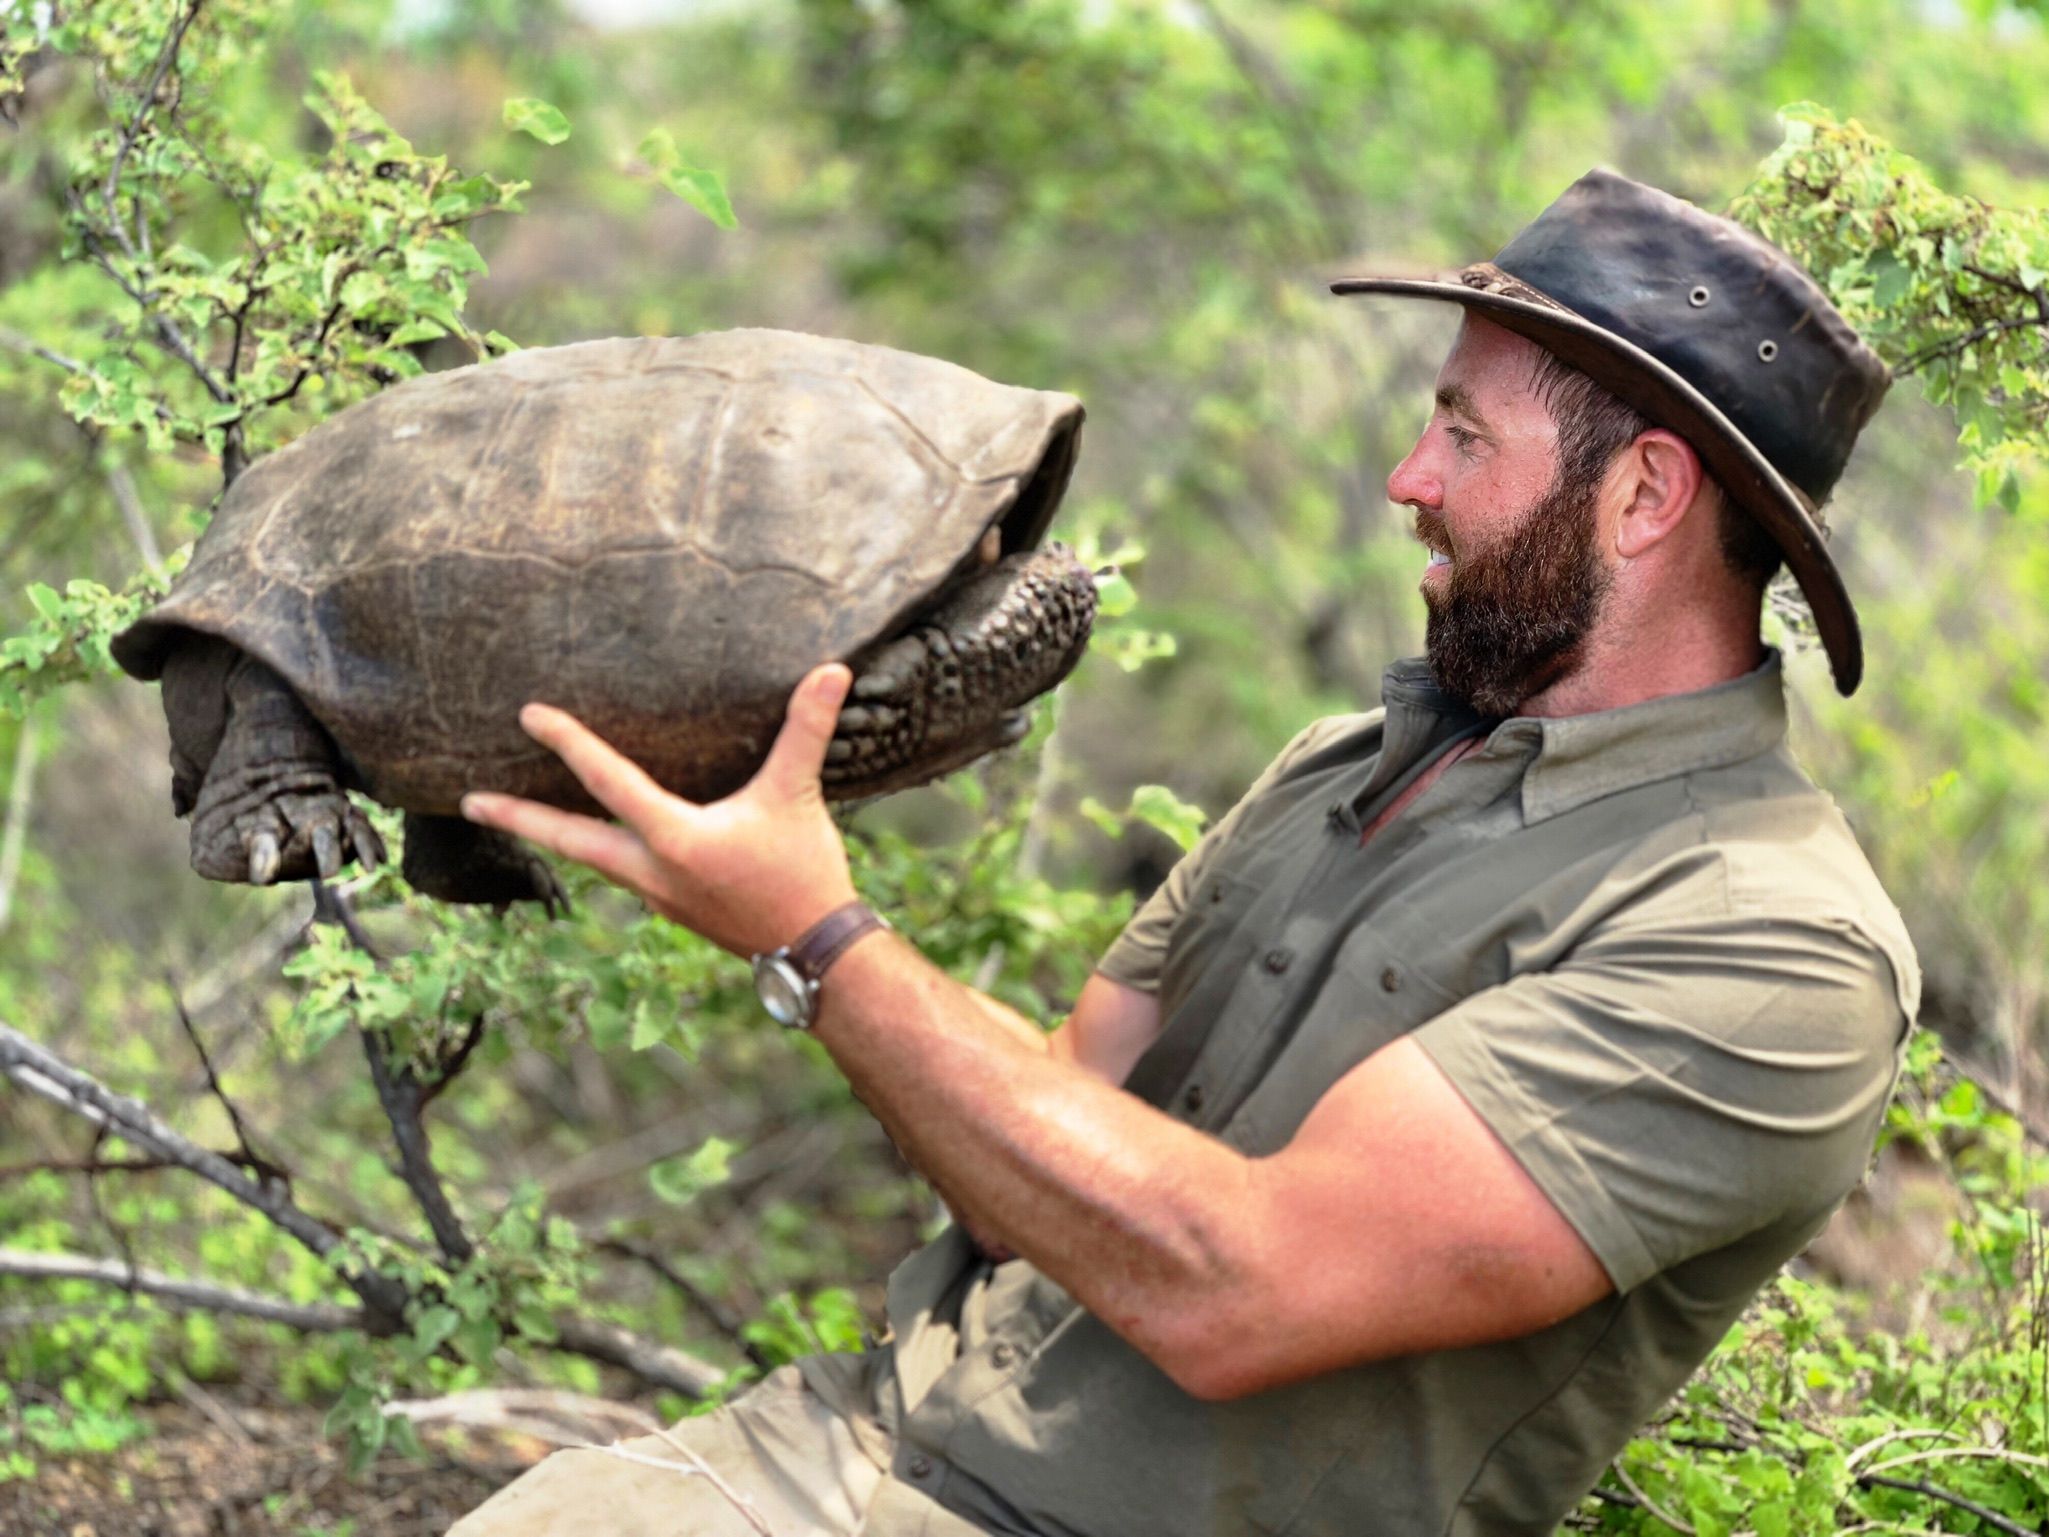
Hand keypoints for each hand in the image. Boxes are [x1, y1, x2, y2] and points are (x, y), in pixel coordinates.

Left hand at [459, 664, 860, 955]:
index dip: (568, 742)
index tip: (530, 715)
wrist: (813, 952)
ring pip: (590, 859)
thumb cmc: (803, 873)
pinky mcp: (671, 907)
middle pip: (568, 840)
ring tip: (518, 815)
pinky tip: (601, 840)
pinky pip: (619, 872)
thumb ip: (808, 730)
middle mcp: (652, 870)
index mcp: (675, 839)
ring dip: (552, 836)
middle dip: (517, 818)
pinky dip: (595, 851)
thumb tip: (833, 669)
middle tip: (470, 802)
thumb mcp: (799, 795)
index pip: (608, 780)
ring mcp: (657, 895)